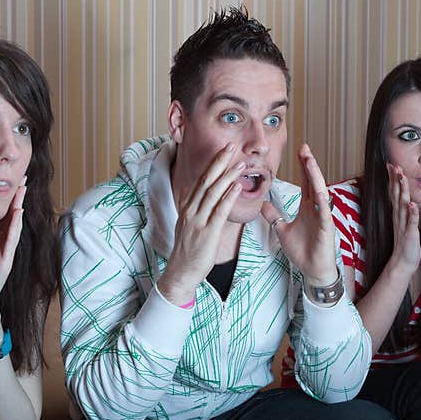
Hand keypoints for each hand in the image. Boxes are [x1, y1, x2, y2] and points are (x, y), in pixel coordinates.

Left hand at [0, 181, 26, 311]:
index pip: (2, 214)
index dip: (8, 197)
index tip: (12, 180)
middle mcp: (3, 244)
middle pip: (12, 217)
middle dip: (18, 199)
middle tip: (24, 180)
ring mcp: (6, 253)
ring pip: (13, 228)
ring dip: (18, 212)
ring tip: (21, 196)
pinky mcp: (5, 262)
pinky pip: (9, 243)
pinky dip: (13, 230)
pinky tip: (15, 218)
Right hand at [158, 142, 242, 304]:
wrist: (180, 273)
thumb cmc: (187, 251)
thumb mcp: (187, 225)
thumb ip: (193, 208)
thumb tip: (194, 192)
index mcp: (187, 207)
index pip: (200, 180)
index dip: (212, 163)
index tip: (223, 150)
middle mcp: (190, 211)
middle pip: (206, 181)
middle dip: (219, 162)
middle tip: (231, 146)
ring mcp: (198, 222)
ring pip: (213, 193)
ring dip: (227, 176)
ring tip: (239, 163)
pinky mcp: (207, 234)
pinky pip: (219, 212)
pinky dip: (228, 198)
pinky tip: (237, 187)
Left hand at [261, 144, 336, 284]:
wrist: (312, 270)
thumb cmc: (302, 251)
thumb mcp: (282, 230)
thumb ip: (274, 216)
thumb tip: (263, 204)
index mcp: (307, 207)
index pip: (305, 182)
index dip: (302, 166)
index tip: (298, 150)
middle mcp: (316, 208)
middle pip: (313, 181)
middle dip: (309, 164)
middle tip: (304, 147)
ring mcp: (323, 217)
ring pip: (320, 192)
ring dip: (315, 176)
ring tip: (310, 161)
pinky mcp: (326, 228)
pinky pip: (325, 213)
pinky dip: (323, 202)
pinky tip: (320, 191)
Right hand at [386, 163, 420, 276]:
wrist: (403, 262)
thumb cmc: (406, 243)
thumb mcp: (406, 223)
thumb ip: (407, 210)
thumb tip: (408, 198)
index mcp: (399, 214)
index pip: (395, 193)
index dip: (393, 179)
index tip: (392, 164)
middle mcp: (399, 217)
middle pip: (396, 195)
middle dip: (395, 180)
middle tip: (394, 165)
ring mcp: (404, 225)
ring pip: (403, 205)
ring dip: (402, 191)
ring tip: (402, 177)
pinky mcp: (410, 234)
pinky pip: (412, 222)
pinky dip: (412, 213)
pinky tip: (412, 204)